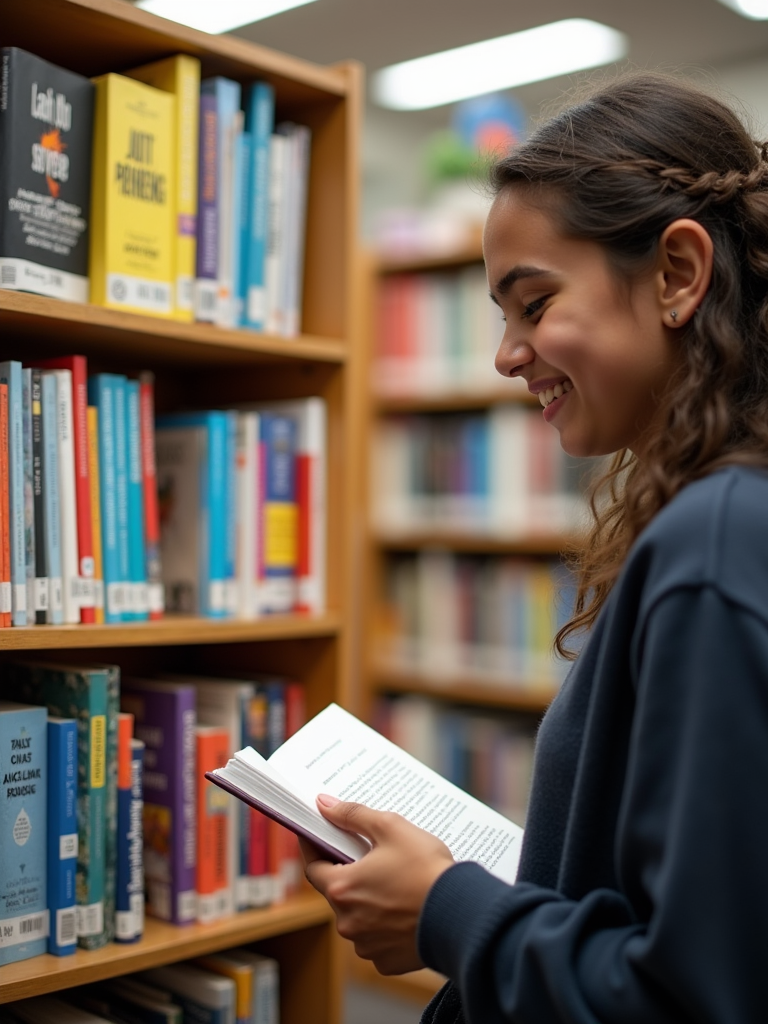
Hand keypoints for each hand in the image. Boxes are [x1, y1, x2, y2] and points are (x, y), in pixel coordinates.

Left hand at [300, 795, 454, 974]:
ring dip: (367, 901)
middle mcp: (347, 922)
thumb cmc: (426, 869)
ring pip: (357, 917)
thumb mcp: (391, 828)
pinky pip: (377, 939)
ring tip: (394, 883)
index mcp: (342, 888)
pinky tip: (403, 909)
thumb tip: (324, 805)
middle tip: (370, 857)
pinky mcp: (386, 961)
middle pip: (338, 892)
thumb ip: (354, 815)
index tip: (317, 837)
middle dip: (349, 873)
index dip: (314, 850)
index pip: (313, 867)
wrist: (463, 913)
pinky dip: (384, 925)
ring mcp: (366, 945)